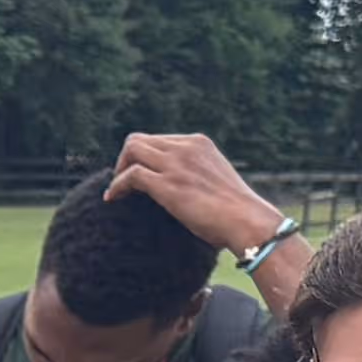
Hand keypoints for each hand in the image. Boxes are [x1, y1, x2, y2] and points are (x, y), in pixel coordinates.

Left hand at [109, 130, 285, 256]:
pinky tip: (113, 199)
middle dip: (126, 159)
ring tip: (116, 190)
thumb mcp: (215, 181)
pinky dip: (117, 185)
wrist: (247, 221)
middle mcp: (186, 147)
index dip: (143, 157)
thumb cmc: (236, 212)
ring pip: (131, 150)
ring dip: (119, 170)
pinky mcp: (168, 184)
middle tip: (122, 182)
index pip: (159, 140)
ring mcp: (176, 164)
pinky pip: (131, 175)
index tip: (137, 175)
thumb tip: (182, 191)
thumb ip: (196, 175)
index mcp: (199, 144)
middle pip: (139, 140)